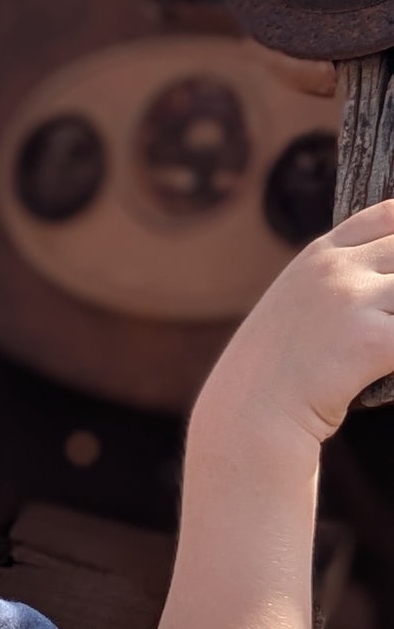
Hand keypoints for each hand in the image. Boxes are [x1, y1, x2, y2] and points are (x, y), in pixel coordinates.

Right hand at [202, 198, 393, 447]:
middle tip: (386, 317)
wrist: (249, 412)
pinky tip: (388, 369)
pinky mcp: (375, 340)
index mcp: (319, 256)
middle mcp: (337, 269)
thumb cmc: (276, 369)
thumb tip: (387, 291)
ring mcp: (355, 299)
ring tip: (382, 342)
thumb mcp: (297, 305)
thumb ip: (338, 283)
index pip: (387, 216)